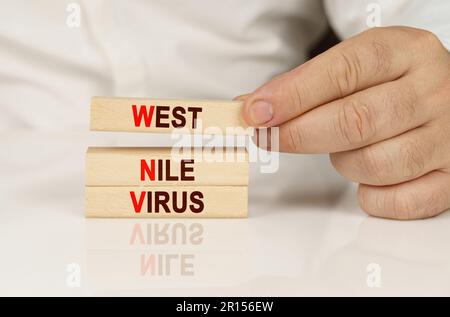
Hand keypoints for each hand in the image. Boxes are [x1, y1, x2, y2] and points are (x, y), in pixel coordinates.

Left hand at [239, 26, 449, 219]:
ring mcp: (447, 138)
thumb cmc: (390, 83)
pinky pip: (397, 202)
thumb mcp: (357, 66)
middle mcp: (434, 92)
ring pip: (373, 164)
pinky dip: (371, 196)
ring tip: (345, 149)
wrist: (445, 97)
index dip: (293, 96)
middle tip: (269, 137)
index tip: (255, 112)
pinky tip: (368, 177)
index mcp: (407, 52)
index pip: (344, 72)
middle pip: (355, 121)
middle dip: (299, 134)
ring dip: (342, 163)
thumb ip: (306, 85)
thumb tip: (254, 108)